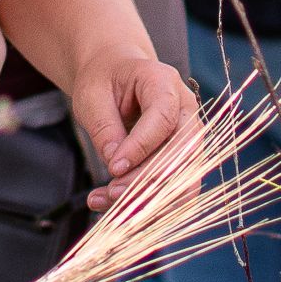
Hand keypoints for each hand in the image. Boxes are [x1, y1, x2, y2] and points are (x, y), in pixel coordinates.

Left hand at [73, 51, 199, 201]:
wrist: (114, 76)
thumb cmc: (104, 80)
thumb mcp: (92, 96)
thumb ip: (105, 128)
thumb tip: (116, 165)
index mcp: (164, 82)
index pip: (163, 119)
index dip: (141, 147)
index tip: (114, 168)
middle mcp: (185, 109)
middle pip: (181, 151)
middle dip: (148, 178)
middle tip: (112, 192)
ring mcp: (188, 134)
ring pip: (183, 175)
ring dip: (149, 196)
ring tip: (105, 201)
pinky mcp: (182, 157)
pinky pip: (173, 186)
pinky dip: (146, 201)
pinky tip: (112, 205)